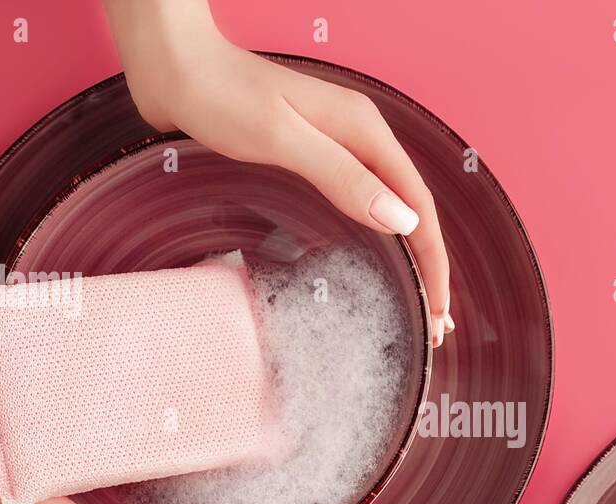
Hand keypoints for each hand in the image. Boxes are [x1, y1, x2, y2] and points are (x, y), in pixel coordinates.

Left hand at [105, 0, 454, 346]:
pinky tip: (381, 257)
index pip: (418, 205)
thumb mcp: (283, 140)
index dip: (434, 262)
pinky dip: (381, 235)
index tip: (439, 311)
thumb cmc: (221, 96)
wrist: (176, 66)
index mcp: (364, 129)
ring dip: (411, 256)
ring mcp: (339, 145)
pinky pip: (363, 199)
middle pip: (412, 208)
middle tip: (436, 325)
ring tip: (419, 303)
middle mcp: (361, 135)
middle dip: (430, 267)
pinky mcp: (315, 154)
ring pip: (391, 206)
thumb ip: (342, 178)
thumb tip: (401, 222)